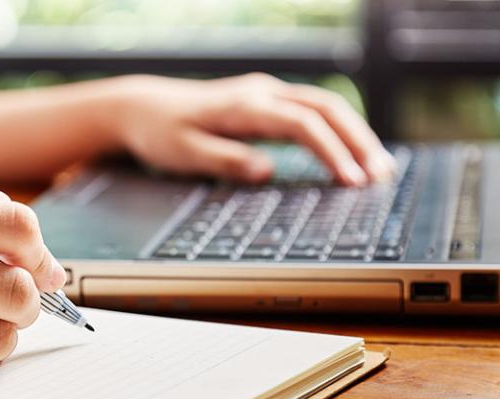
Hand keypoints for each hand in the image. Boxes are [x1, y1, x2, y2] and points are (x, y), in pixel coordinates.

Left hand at [112, 73, 396, 185]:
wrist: (140, 108)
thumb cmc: (160, 131)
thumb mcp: (184, 152)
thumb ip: (225, 160)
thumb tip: (268, 171)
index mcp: (244, 106)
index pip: (303, 124)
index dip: (332, 151)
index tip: (352, 180)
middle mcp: (261, 93)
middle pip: (326, 108)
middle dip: (358, 141)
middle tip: (382, 176)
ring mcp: (265, 94)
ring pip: (324, 106)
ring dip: (354, 134)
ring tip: (379, 167)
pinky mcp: (264, 103)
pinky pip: (312, 112)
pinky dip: (337, 131)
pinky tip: (349, 152)